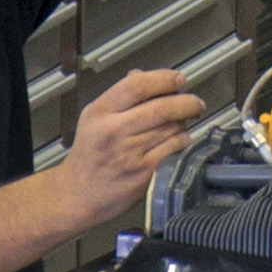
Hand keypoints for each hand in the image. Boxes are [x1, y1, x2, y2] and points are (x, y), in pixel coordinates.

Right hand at [53, 67, 212, 233]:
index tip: (178, 80)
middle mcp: (113, 130)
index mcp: (100, 112)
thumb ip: (120, 97)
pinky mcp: (142, 172)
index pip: (137, 85)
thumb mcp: (93, 118)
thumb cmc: (88, 157)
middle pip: (161, 107)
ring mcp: (129, 152)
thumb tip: (144, 75)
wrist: (76, 195)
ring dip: (184, 122)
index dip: (164, 79)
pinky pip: (172, 149)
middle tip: (195, 102)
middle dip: (186, 102)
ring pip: (171, 128)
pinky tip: (180, 140)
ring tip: (184, 121)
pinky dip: (182, 141)